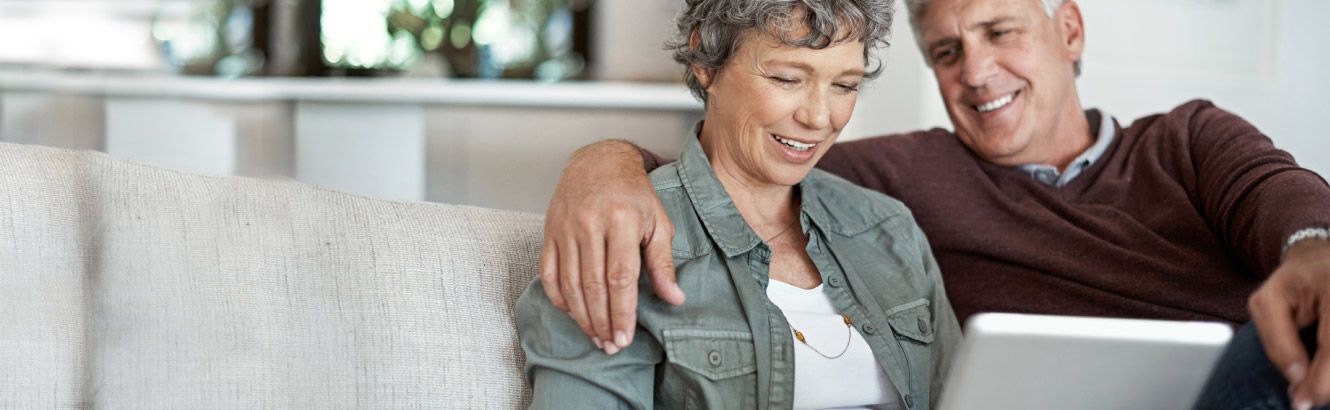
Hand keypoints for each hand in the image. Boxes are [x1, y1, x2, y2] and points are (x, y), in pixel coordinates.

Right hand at [539, 140, 685, 354]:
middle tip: (610, 345)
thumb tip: (675, 298)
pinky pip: (549, 273)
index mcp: (621, 220)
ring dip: (582, 317)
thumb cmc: (633, 194)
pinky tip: (573, 314)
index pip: (620, 277)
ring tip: (595, 337)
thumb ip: (663, 263)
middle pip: (593, 285)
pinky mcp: (549, 231)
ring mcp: (565, 227)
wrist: (599, 162)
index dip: (622, 312)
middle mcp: (589, 223)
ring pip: (569, 284)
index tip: (625, 337)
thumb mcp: (658, 222)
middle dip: (602, 321)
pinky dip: (559, 298)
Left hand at [1249, 239, 1329, 408]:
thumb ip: (1278, 340)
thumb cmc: (1292, 282)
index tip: (1303, 401)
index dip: (1320, 381)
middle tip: (1304, 398)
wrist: (1322, 262)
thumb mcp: (1267, 302)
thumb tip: (1297, 378)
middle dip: (1326, 386)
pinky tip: (1321, 372)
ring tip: (1312, 386)